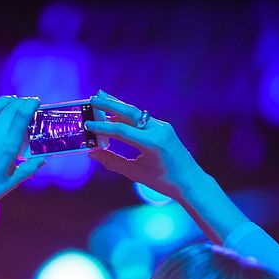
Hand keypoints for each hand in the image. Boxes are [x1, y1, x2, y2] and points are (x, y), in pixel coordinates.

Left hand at [0, 90, 44, 222]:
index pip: (21, 117)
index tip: (36, 101)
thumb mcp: (14, 181)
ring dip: (4, 101)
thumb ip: (29, 168)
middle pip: (9, 110)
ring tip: (13, 99)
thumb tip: (44, 159)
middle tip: (28, 102)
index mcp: (7, 147)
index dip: (30, 105)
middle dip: (20, 102)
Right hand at [86, 90, 202, 199]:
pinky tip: (115, 113)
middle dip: (110, 104)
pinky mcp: (164, 127)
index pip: (121, 130)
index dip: (102, 127)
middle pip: (129, 112)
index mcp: (152, 144)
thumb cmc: (164, 182)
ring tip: (101, 97)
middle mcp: (158, 130)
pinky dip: (128, 115)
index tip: (87, 125)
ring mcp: (163, 127)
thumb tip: (93, 153)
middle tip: (92, 99)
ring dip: (118, 105)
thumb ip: (112, 162)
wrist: (190, 181)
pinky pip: (142, 118)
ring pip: (136, 112)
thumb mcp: (135, 173)